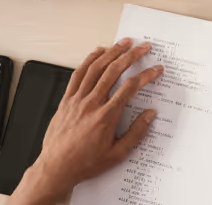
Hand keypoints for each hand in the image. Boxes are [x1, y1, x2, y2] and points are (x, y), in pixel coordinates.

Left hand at [9, 40, 163, 204]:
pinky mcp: (66, 101)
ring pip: (95, 69)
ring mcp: (77, 100)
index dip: (146, 75)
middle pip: (113, 71)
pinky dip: (88, 61)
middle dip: (131, 56)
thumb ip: (136, 133)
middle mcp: (91, 104)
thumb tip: (150, 115)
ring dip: (111, 53)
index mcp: (106, 117)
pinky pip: (78, 75)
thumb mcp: (117, 154)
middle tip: (143, 47)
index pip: (130, 88)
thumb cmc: (84, 163)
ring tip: (123, 43)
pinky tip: (97, 52)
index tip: (156, 69)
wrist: (55, 168)